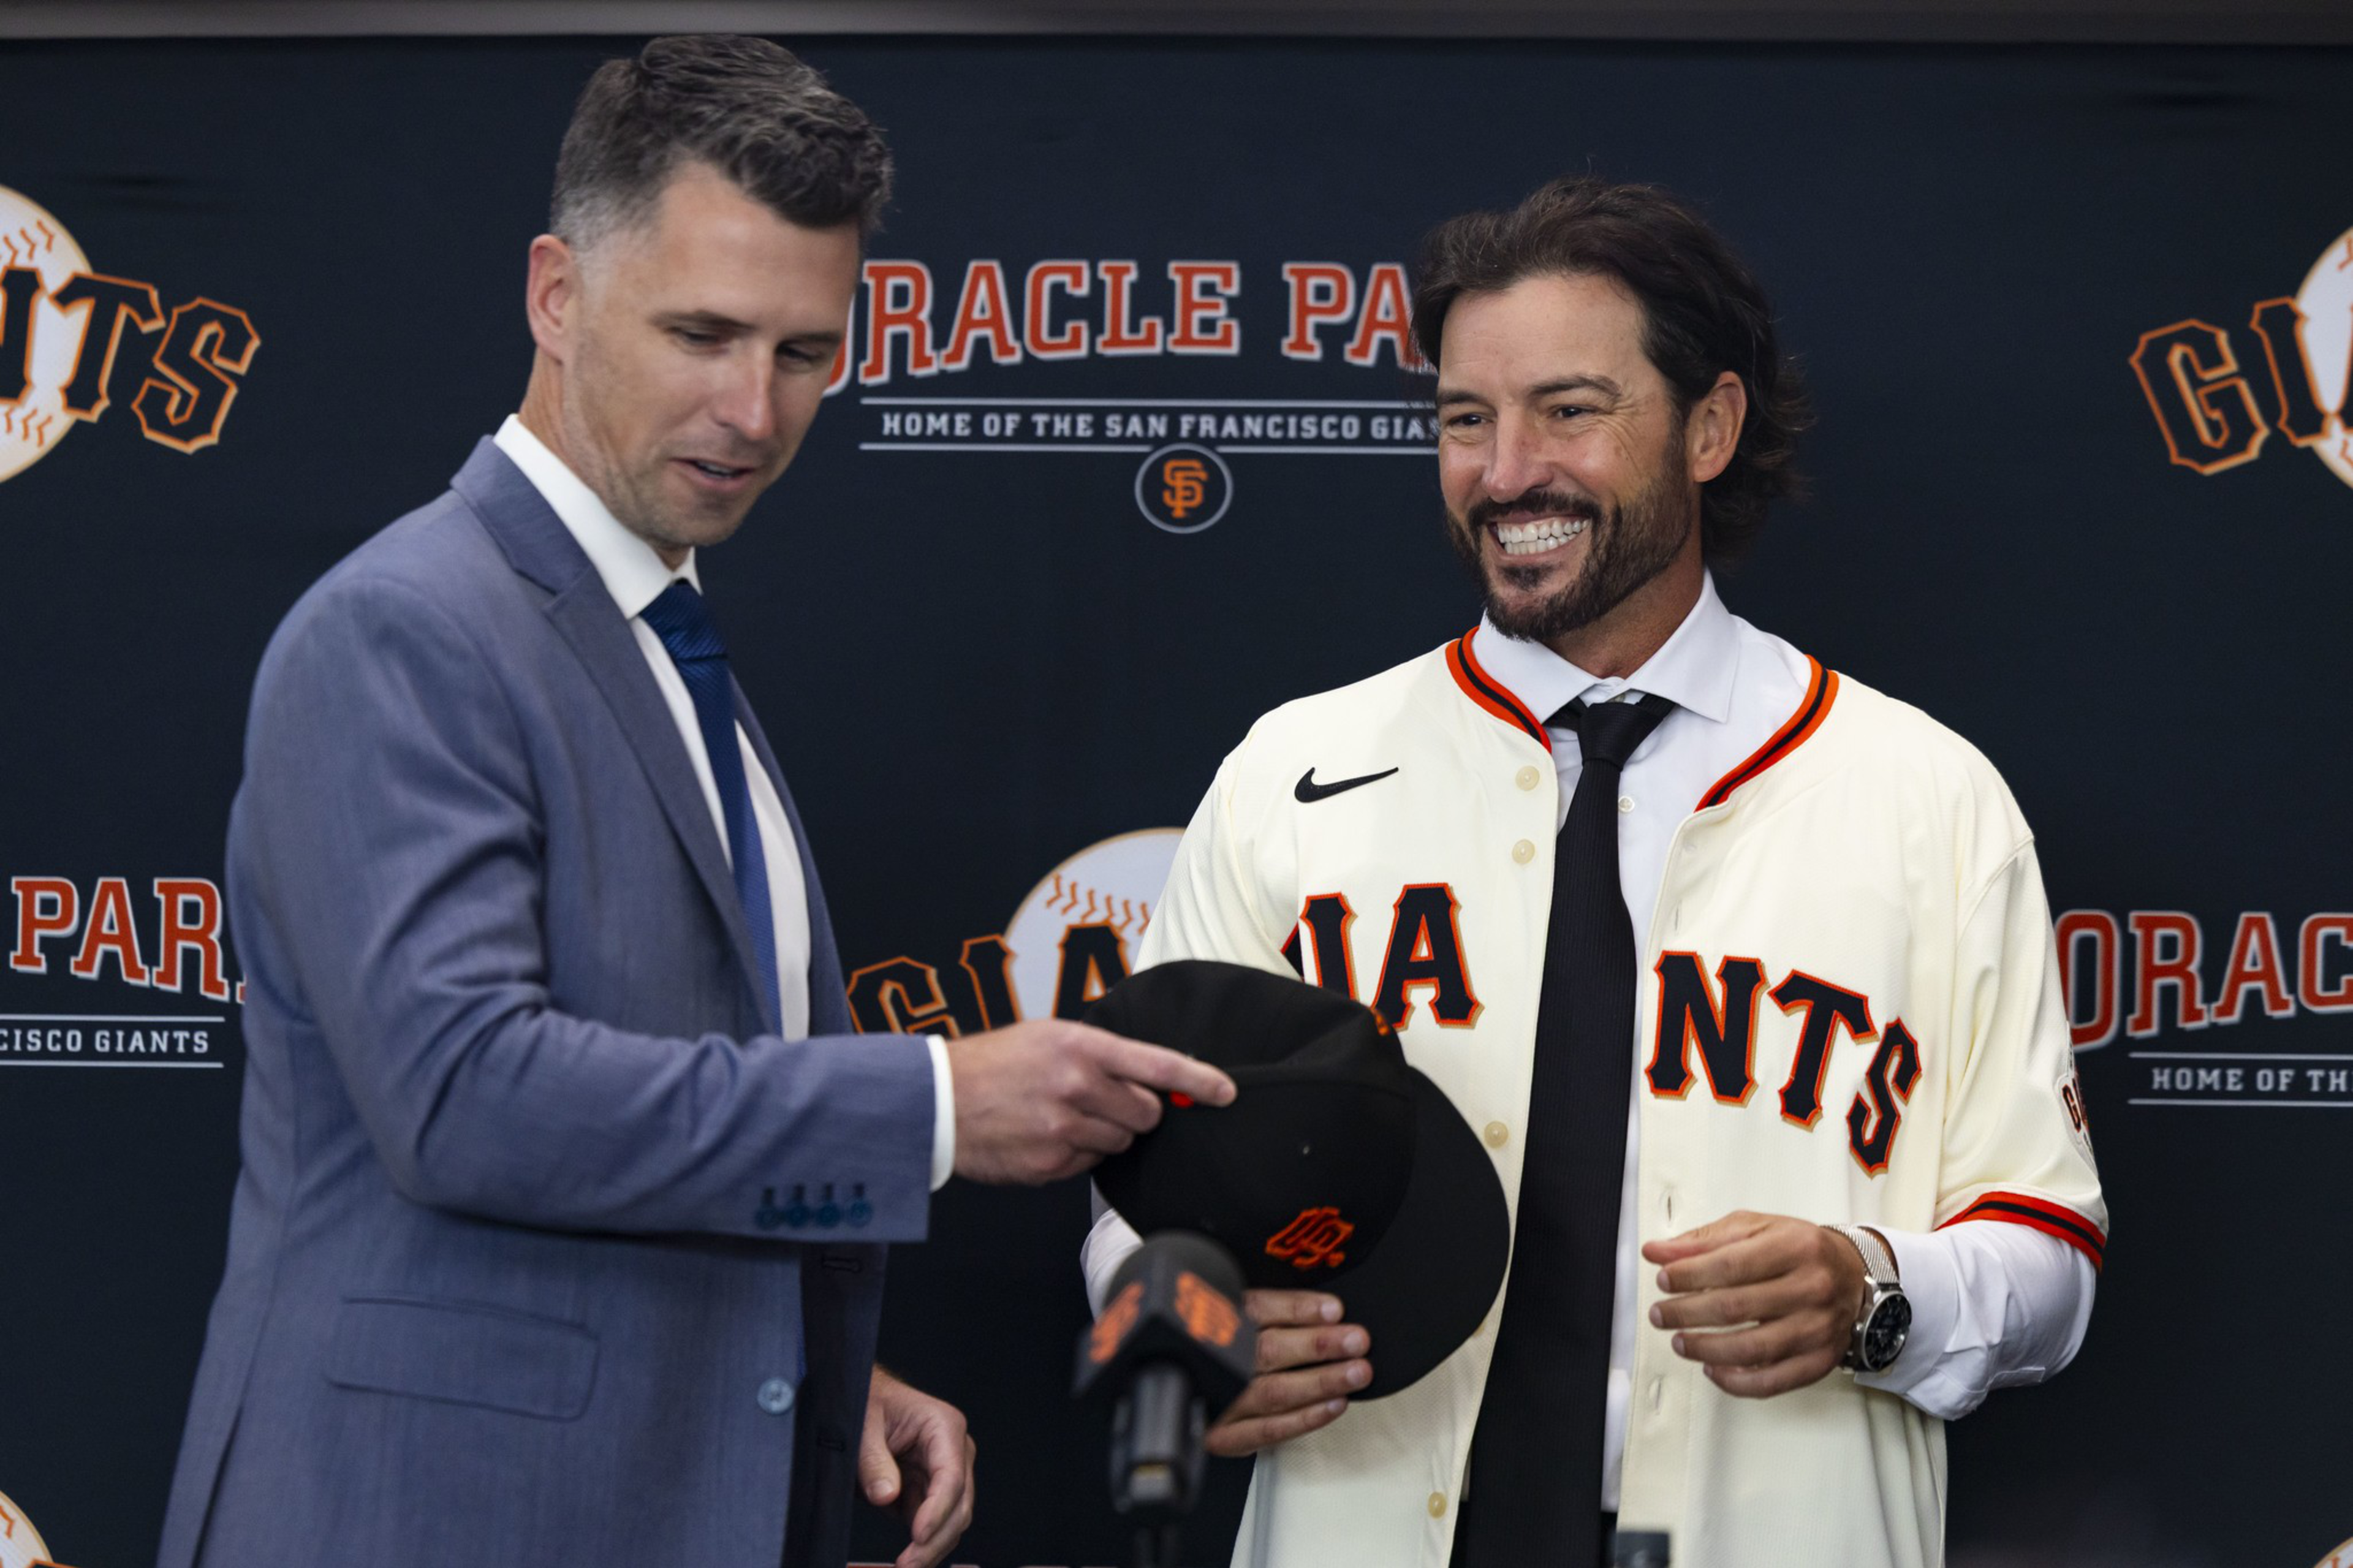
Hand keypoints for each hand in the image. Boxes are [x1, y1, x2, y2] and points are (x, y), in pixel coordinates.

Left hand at [858, 1367, 975, 1567]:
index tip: (917, 1536)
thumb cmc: (868, 1403)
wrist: (866, 1400)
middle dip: (936, 1539)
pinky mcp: (931, 1491)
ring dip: (932, 1547)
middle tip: (909, 1565)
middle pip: (959, 1504)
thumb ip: (873, 1461)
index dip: (937, 1510)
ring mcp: (946, 1473)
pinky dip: (925, 1544)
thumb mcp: (863, 1425)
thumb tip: (887, 1496)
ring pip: (953, 1520)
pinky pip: (936, 1523)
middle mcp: (954, 1451)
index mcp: (943, 1426)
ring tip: (906, 1566)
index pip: (950, 1476)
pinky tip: (908, 1559)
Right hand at [947, 1019, 1235, 1184]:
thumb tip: (1147, 1079)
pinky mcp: (1050, 1164)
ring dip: (1104, 1134)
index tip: (1226, 1091)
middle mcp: (1077, 1086)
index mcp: (1080, 1046)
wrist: (939, 1101)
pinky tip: (1046, 1137)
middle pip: (1146, 1113)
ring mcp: (1064, 1128)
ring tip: (1064, 1116)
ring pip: (1120, 1143)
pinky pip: (1089, 1165)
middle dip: (1135, 1112)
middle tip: (1103, 1102)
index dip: (1198, 1080)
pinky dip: (1076, 1154)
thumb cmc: (995, 1064)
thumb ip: (1100, 1054)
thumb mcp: (1048, 1037)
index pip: (1158, 1064)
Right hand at [1202, 1289, 1370, 1456]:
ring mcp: (1222, 1401)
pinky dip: (1304, 1418)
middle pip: (1268, 1350)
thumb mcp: (1238, 1318)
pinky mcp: (1223, 1437)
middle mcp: (1219, 1362)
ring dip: (1321, 1382)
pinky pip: (1268, 1430)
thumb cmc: (1226, 1353)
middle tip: (1356, 1342)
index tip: (1334, 1310)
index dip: (1298, 1309)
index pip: (1258, 1309)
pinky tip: (1334, 1405)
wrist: (1182, 1398)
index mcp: (1220, 1323)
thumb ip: (1274, 1311)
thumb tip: (1329, 1310)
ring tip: (1356, 1373)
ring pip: (1274, 1391)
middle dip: (1318, 1346)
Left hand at [1642, 1210, 1867, 1398]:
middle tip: (1660, 1314)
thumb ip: (1703, 1241)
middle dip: (1686, 1313)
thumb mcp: (1754, 1229)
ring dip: (1705, 1349)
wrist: (1852, 1275)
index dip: (1688, 1275)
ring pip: (1751, 1349)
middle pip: (1736, 1307)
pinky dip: (1735, 1382)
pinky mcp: (1820, 1360)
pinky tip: (1712, 1368)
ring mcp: (1818, 1328)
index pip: (1730, 1265)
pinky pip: (1772, 1382)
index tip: (1662, 1280)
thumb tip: (1657, 1252)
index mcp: (1795, 1247)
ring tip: (1680, 1342)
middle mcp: (1812, 1288)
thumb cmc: (1799, 1250)